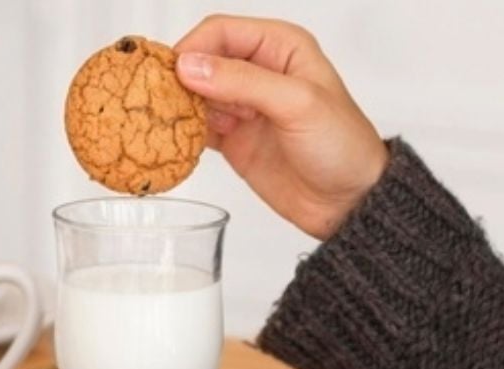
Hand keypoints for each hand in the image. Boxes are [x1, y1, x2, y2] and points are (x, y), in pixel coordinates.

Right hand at [173, 15, 388, 238]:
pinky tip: (172, 141)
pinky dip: (181, 132)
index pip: (220, 32)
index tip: (171, 76)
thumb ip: (242, 82)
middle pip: (200, 60)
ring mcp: (242, 105)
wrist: (348, 201)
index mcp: (280, 47)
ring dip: (176, 107)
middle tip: (156, 101)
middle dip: (176, 78)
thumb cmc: (341, 146)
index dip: (192, 49)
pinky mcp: (231, 137)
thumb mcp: (297, 104)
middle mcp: (258, 70)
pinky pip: (195, 126)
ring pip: (193, 93)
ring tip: (161, 124)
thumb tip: (189, 66)